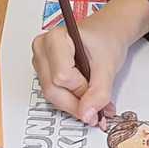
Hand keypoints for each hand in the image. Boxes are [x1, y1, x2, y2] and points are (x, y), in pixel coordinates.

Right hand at [31, 0, 148, 127]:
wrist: (107, 33)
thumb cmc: (106, 39)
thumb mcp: (108, 65)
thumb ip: (99, 92)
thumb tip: (87, 114)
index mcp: (56, 38)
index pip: (62, 76)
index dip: (81, 89)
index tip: (97, 89)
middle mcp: (42, 49)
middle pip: (52, 89)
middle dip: (77, 102)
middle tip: (97, 106)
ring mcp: (40, 62)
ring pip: (51, 95)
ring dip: (75, 103)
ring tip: (93, 98)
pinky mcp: (43, 73)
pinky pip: (53, 95)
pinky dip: (71, 101)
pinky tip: (85, 96)